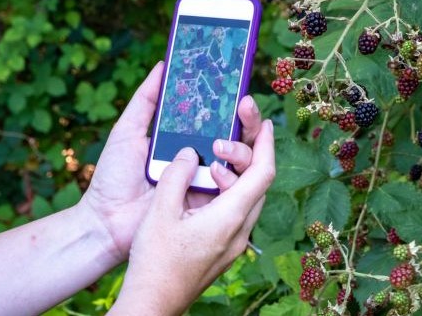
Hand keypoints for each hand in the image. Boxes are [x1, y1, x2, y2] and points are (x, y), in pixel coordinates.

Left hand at [81, 62, 265, 261]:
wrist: (106, 221)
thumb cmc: (114, 177)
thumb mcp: (128, 131)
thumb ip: (147, 100)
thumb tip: (164, 65)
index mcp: (188, 140)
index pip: (219, 117)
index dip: (231, 101)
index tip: (238, 82)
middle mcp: (204, 159)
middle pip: (239, 136)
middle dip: (248, 118)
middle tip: (244, 104)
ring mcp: (209, 182)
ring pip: (242, 161)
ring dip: (240, 147)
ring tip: (220, 144)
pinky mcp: (210, 205)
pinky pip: (234, 189)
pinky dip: (232, 176)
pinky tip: (218, 166)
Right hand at [109, 119, 274, 314]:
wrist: (154, 303)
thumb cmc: (155, 262)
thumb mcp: (160, 212)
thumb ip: (177, 176)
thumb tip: (191, 153)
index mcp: (230, 217)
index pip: (263, 173)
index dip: (266, 144)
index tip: (265, 122)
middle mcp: (240, 230)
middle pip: (259, 183)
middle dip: (251, 152)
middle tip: (232, 131)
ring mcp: (235, 241)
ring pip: (248, 197)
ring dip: (236, 172)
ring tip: (213, 158)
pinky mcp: (225, 247)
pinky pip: (236, 210)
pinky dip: (227, 190)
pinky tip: (205, 185)